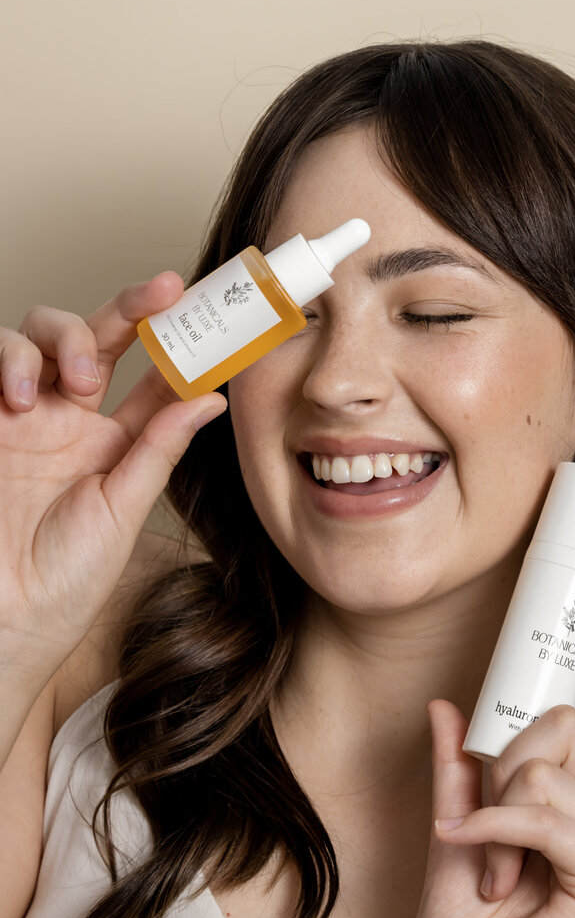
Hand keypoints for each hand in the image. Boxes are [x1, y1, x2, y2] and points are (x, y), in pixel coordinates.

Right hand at [0, 273, 226, 692]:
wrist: (7, 619)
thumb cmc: (65, 581)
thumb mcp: (123, 510)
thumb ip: (159, 449)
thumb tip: (211, 398)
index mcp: (113, 441)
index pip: (151, 374)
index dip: (179, 340)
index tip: (209, 312)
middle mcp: (68, 418)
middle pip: (98, 335)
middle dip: (129, 306)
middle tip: (158, 298)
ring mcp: (21, 414)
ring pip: (39, 333)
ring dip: (65, 338)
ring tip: (78, 384)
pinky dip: (10, 360)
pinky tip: (21, 395)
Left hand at [415, 587, 574, 917]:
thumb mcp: (449, 827)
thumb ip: (456, 768)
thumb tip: (445, 707)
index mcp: (565, 790)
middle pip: (555, 721)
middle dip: (501, 763)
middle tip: (481, 821)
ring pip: (545, 763)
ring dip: (496, 810)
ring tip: (491, 864)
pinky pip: (545, 812)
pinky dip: (500, 832)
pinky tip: (490, 869)